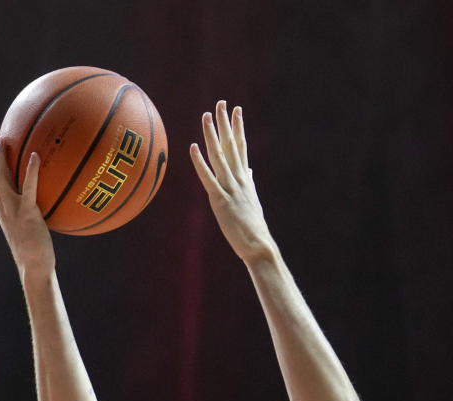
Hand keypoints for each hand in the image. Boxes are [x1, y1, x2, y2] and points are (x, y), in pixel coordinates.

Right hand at [0, 132, 55, 277]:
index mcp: (2, 211)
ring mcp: (12, 210)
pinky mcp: (27, 214)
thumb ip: (30, 214)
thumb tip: (43, 204)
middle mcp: (2, 208)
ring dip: (0, 157)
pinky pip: (27, 187)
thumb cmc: (36, 253)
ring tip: (5, 139)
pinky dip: (30, 170)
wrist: (34, 267)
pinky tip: (36, 156)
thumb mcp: (29, 230)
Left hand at [190, 101, 273, 262]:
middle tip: (221, 103)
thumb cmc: (254, 227)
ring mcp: (230, 189)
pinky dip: (200, 163)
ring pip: (219, 156)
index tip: (236, 110)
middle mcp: (239, 179)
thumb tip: (249, 170)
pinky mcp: (221, 201)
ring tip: (206, 116)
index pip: (241, 147)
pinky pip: (208, 178)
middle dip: (225, 123)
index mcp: (245, 179)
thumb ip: (249, 182)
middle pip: (231, 145)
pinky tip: (193, 148)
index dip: (238, 127)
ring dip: (212, 135)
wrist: (258, 245)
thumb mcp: (252, 200)